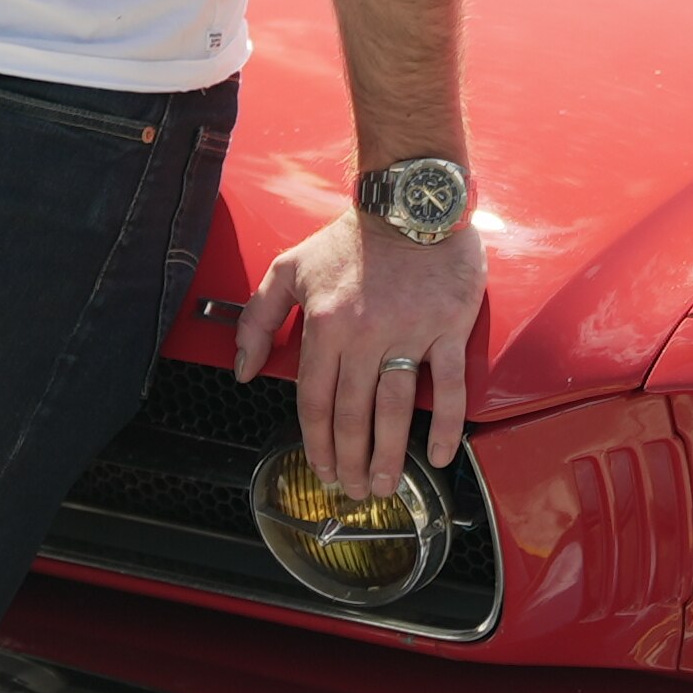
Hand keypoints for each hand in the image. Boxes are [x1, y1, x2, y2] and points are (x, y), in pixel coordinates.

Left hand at [234, 209, 483, 499]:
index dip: (316, 442)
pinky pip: (449, 386)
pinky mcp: (448, 328)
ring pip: (395, 409)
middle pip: (353, 415)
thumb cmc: (350, 237)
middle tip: (351, 490)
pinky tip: (438, 455)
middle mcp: (365, 335)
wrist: (409, 201)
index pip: (315, 400)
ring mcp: (410, 333)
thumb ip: (256, 318)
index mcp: (325, 324)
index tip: (321, 468)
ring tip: (383, 486)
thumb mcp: (288, 268)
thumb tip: (244, 371)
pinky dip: (445, 425)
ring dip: (388, 456)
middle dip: (349, 461)